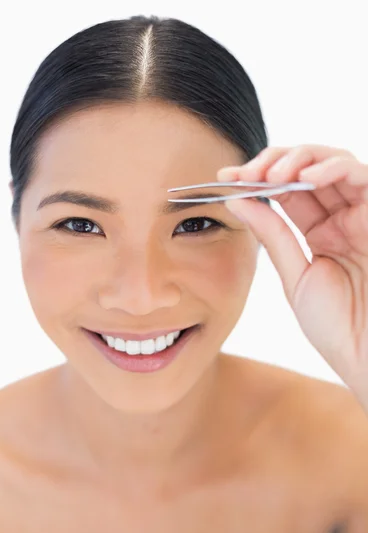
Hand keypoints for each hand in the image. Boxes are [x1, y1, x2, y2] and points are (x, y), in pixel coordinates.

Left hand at [218, 144, 367, 400]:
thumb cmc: (339, 326)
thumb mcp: (296, 276)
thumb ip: (272, 235)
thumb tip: (237, 199)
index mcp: (320, 233)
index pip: (284, 192)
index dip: (255, 180)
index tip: (224, 179)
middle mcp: (341, 217)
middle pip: (305, 169)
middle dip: (271, 163)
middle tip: (244, 173)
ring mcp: (361, 213)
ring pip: (330, 161)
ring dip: (297, 160)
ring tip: (271, 175)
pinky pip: (358, 173)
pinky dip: (330, 168)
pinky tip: (303, 179)